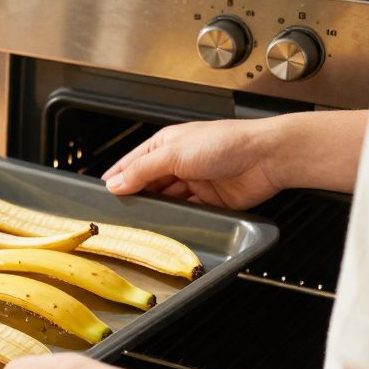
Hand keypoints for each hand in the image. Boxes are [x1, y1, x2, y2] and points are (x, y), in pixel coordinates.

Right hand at [101, 118, 283, 209]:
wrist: (266, 158)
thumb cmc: (226, 143)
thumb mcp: (174, 153)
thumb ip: (142, 170)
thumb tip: (115, 183)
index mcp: (167, 144)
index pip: (133, 162)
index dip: (117, 177)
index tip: (102, 193)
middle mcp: (179, 162)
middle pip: (149, 183)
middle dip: (135, 196)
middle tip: (118, 213)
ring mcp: (195, 182)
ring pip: (167, 200)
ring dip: (156, 209)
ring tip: (139, 222)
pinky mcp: (210, 201)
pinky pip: (187, 212)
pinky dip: (177, 219)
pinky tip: (167, 225)